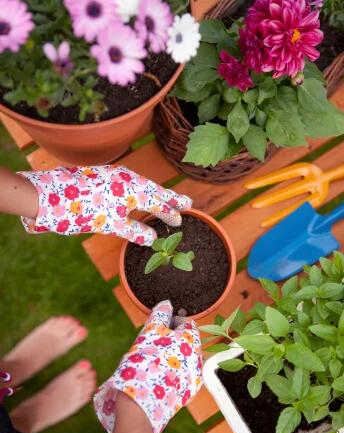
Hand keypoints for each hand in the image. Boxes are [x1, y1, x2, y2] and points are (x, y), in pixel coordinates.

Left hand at [18, 166, 191, 245]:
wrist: (47, 196)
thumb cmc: (81, 212)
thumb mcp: (111, 226)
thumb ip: (134, 230)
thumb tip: (154, 238)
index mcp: (132, 189)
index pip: (158, 202)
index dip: (170, 212)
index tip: (181, 220)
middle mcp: (127, 178)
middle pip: (154, 189)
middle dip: (170, 197)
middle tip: (187, 202)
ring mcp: (115, 174)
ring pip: (142, 184)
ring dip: (156, 193)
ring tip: (167, 200)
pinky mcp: (104, 175)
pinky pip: (131, 182)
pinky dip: (141, 191)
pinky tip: (140, 196)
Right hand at [93, 300, 202, 432]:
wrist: (141, 403)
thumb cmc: (145, 362)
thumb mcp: (149, 332)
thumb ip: (159, 315)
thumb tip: (166, 303)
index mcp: (192, 340)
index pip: (186, 323)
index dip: (173, 321)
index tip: (161, 324)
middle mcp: (199, 358)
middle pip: (187, 342)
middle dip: (173, 339)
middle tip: (155, 342)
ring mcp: (195, 377)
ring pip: (185, 359)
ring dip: (173, 355)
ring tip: (154, 359)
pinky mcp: (188, 393)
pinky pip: (182, 375)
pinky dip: (173, 371)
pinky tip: (159, 374)